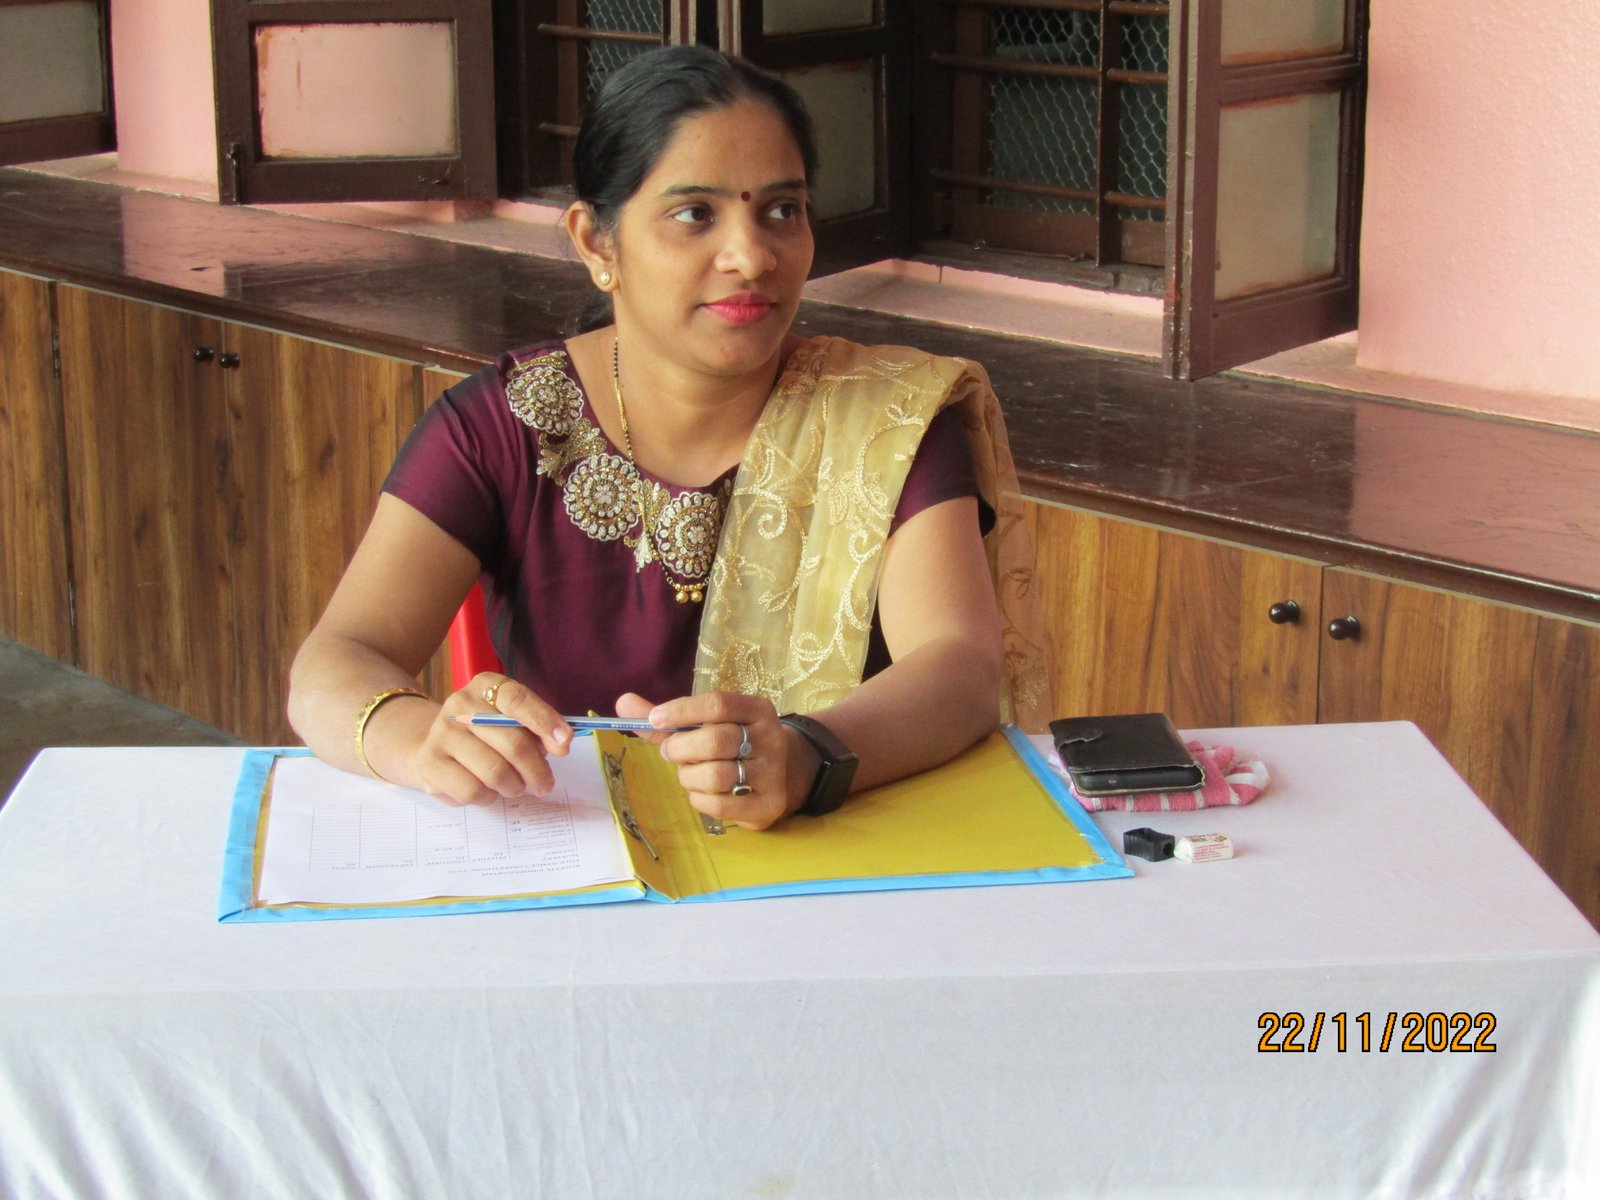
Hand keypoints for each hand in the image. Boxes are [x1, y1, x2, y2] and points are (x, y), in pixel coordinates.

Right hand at [410, 672, 573, 805]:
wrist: (433, 745)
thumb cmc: (487, 734)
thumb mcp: (514, 721)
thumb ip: (540, 729)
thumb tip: (562, 744)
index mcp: (486, 686)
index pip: (517, 699)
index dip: (545, 721)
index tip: (565, 742)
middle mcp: (460, 705)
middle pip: (512, 743)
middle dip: (537, 769)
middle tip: (545, 784)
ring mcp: (441, 734)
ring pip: (494, 772)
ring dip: (515, 786)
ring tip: (516, 786)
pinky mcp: (430, 764)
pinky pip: (472, 791)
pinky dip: (490, 797)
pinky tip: (490, 790)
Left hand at [616, 691, 807, 830]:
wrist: (779, 777)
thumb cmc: (731, 746)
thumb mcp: (707, 726)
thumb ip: (667, 719)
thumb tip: (622, 703)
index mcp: (757, 710)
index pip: (717, 704)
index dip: (682, 710)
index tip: (654, 719)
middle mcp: (770, 737)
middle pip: (715, 740)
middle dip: (680, 749)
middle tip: (670, 753)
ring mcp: (772, 773)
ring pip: (715, 775)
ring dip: (689, 776)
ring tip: (690, 774)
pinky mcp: (768, 804)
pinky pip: (719, 804)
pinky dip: (699, 799)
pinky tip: (703, 792)